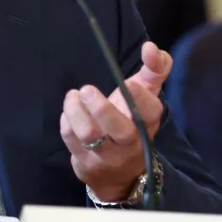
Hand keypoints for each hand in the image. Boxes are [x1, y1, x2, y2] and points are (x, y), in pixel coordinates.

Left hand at [59, 41, 171, 201]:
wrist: (120, 174)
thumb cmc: (131, 122)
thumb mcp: (145, 97)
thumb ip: (154, 70)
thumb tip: (151, 47)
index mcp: (147, 124)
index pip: (151, 113)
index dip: (142, 98)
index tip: (130, 83)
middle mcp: (131, 143)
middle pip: (122, 130)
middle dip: (103, 109)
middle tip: (87, 89)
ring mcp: (107, 156)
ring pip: (91, 136)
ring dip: (77, 113)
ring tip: (73, 96)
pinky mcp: (86, 163)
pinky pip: (72, 141)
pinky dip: (67, 123)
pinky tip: (69, 111)